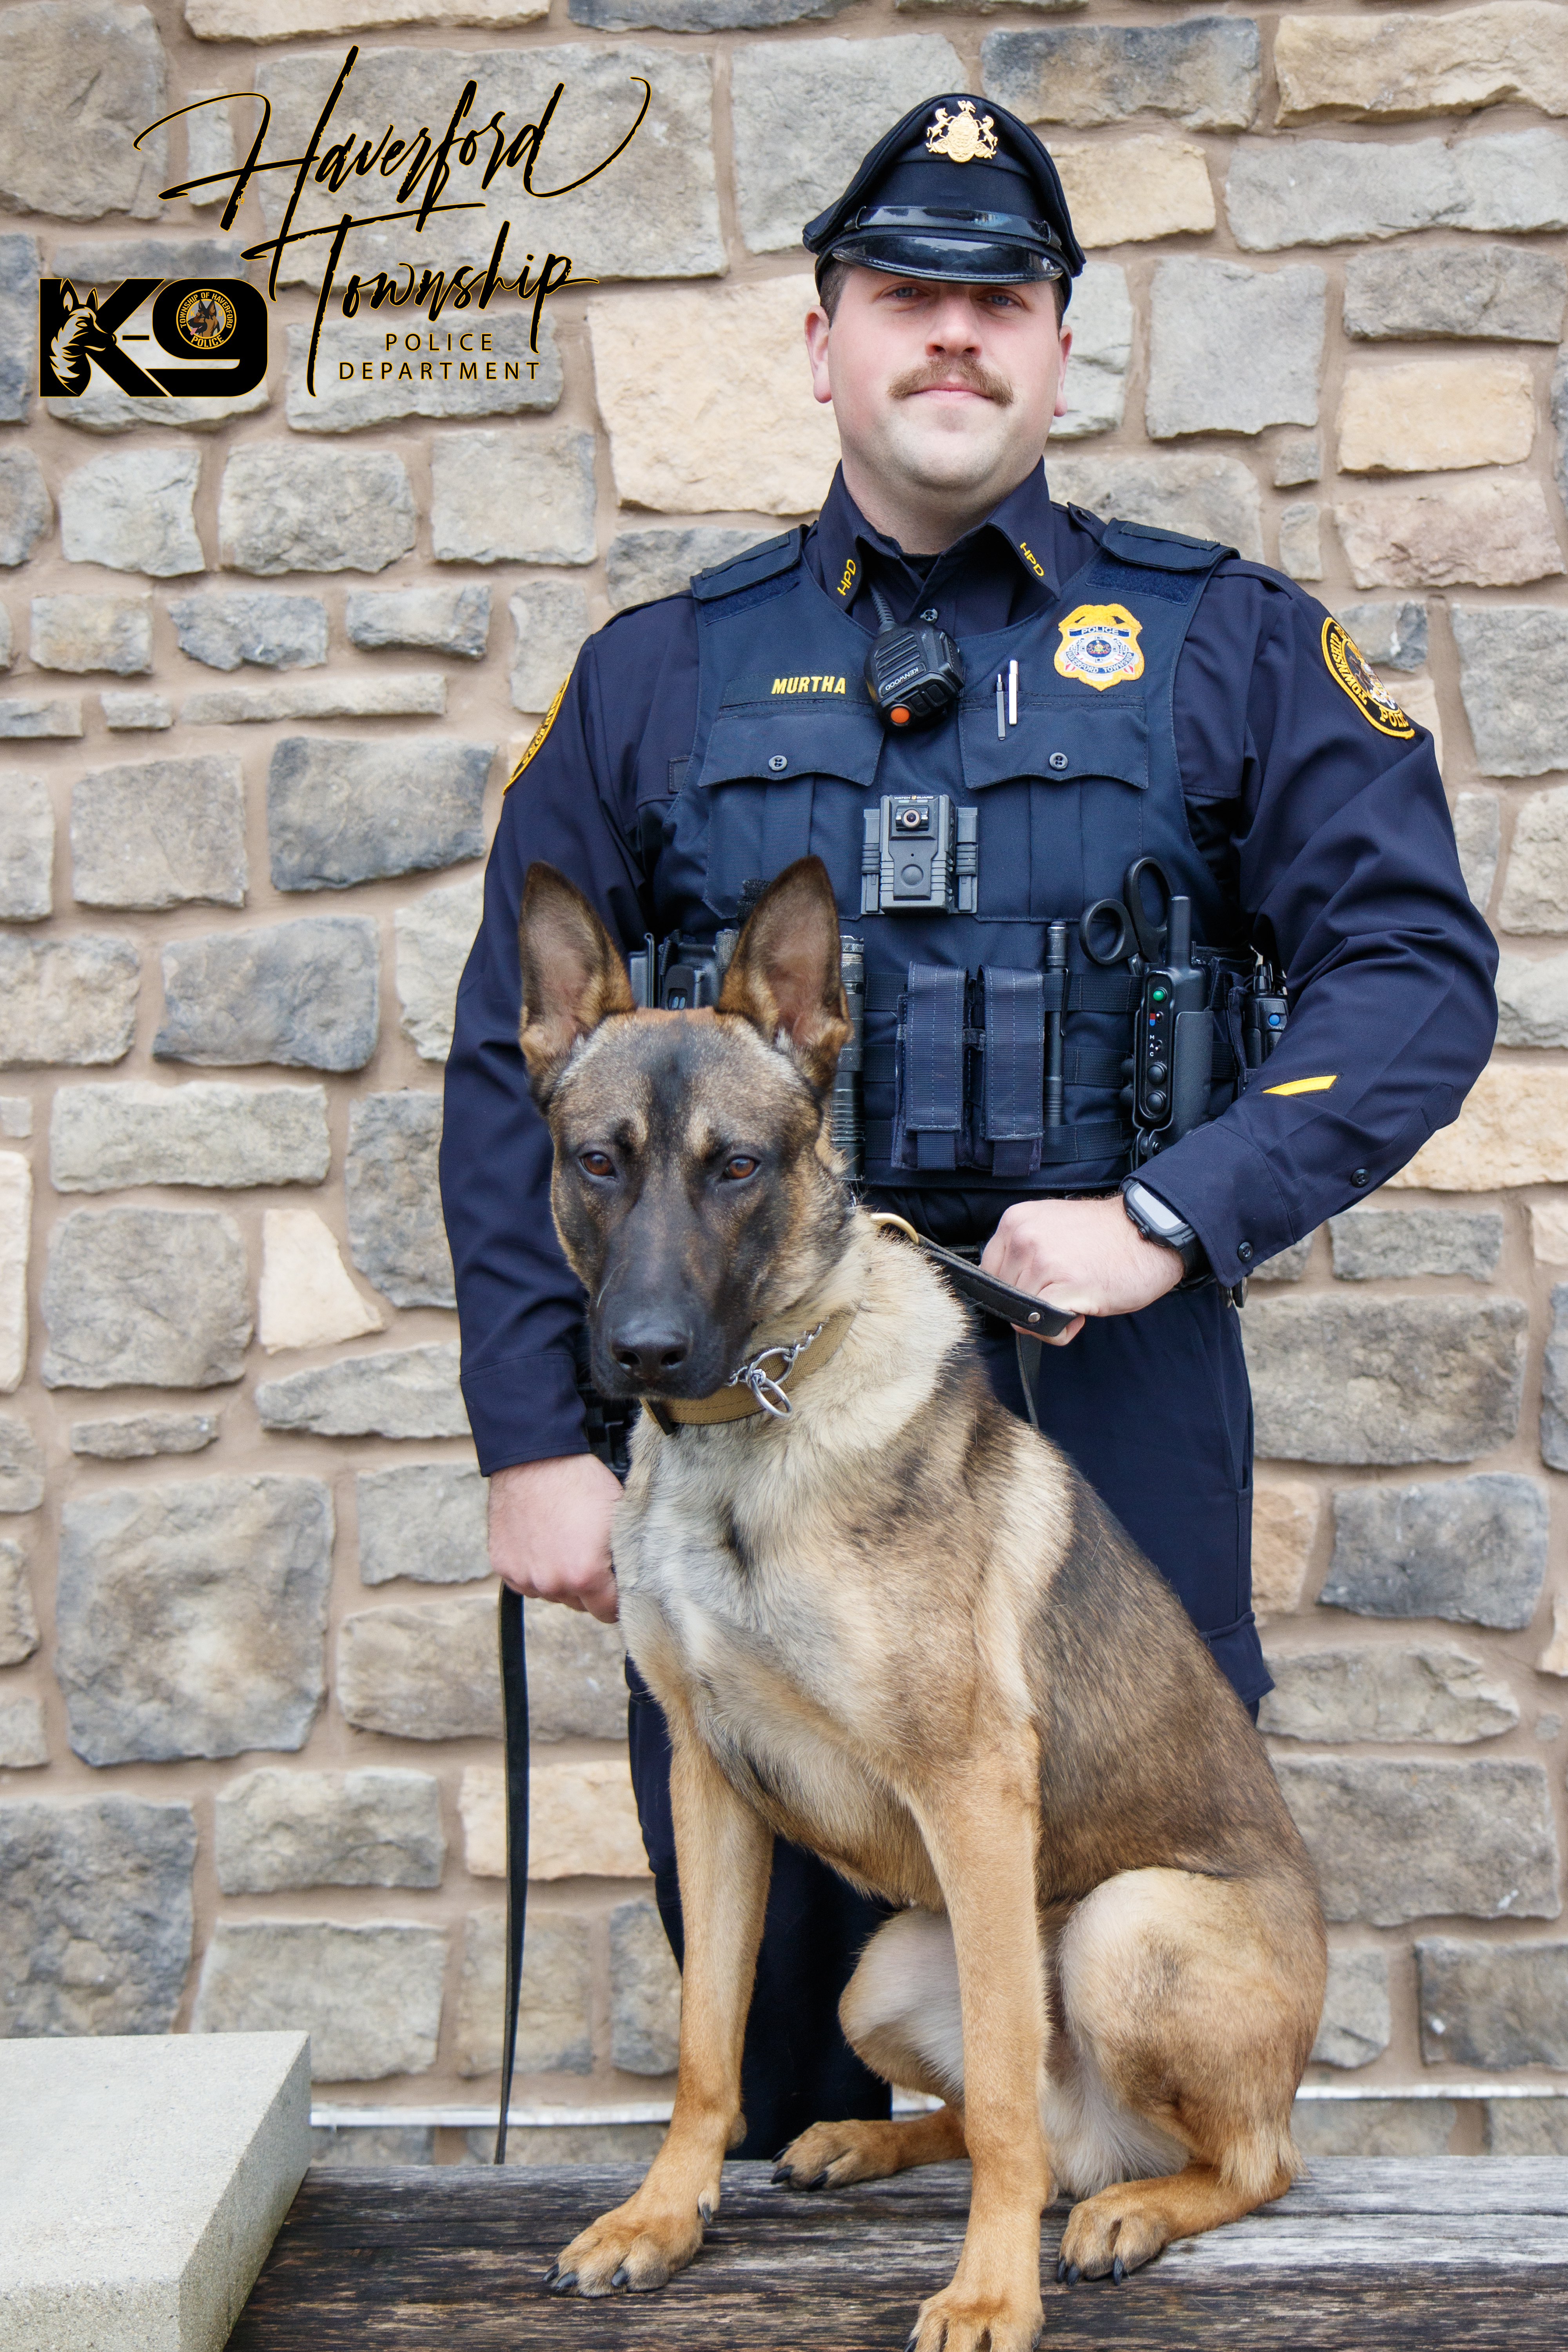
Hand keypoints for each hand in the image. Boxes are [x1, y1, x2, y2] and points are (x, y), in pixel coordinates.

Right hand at [487, 1453, 621, 1622]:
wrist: (535, 1457)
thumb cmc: (580, 1482)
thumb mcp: (619, 1518)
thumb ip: (627, 1559)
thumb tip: (638, 1581)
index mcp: (585, 1576)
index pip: (609, 1613)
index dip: (616, 1598)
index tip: (616, 1585)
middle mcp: (552, 1583)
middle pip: (579, 1604)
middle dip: (588, 1587)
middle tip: (589, 1553)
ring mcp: (524, 1577)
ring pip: (552, 1593)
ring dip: (559, 1578)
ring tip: (563, 1542)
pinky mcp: (503, 1566)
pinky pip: (525, 1581)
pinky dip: (534, 1569)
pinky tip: (541, 1542)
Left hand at [980, 1196, 1184, 1347]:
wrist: (1152, 1234)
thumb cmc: (1107, 1235)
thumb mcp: (1052, 1228)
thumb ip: (1025, 1249)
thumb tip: (1007, 1287)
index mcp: (1016, 1220)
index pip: (990, 1272)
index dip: (1015, 1288)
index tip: (1041, 1286)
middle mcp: (1024, 1237)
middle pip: (1005, 1296)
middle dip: (1033, 1303)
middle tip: (1068, 1289)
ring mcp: (1042, 1261)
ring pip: (1022, 1314)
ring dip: (1049, 1317)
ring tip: (1078, 1296)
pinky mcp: (1063, 1286)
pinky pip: (1041, 1327)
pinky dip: (1060, 1331)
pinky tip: (1081, 1312)